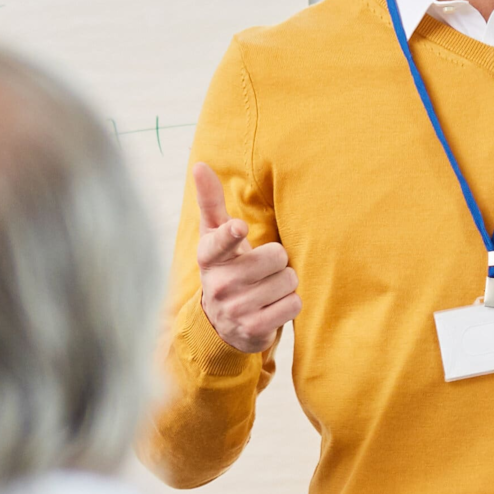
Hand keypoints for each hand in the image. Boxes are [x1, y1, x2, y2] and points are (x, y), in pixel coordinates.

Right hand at [192, 162, 297, 354]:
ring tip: (268, 287)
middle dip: (278, 260)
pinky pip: (293, 305)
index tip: (239, 228)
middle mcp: (219, 284)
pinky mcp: (254, 329)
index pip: (219, 242)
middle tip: (263, 268)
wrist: (221, 323)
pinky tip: (274, 305)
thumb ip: (210, 201)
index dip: (231, 235)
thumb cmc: (225, 266)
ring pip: (288, 281)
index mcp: (209, 256)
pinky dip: (290, 303)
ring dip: (285, 283)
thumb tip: (199, 164)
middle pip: (276, 256)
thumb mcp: (214, 236)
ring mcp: (236, 309)